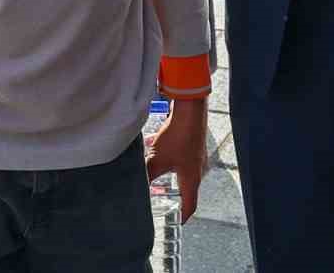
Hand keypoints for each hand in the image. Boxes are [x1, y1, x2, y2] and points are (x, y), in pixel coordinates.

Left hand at [146, 97, 207, 221]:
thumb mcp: (156, 160)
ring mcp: (199, 156)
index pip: (190, 205)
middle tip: (167, 202)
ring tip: (159, 177)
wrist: (190, 111)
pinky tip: (161, 154)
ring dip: (174, 177)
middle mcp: (199, 169)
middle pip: (189, 189)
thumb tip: (134, 186)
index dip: (183, 216)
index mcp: (192, 179)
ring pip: (186, 173)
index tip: (177, 222)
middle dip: (177, 196)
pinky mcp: (195, 144)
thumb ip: (146, 175)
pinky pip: (185, 159)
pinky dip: (174, 162)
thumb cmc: (178, 137)